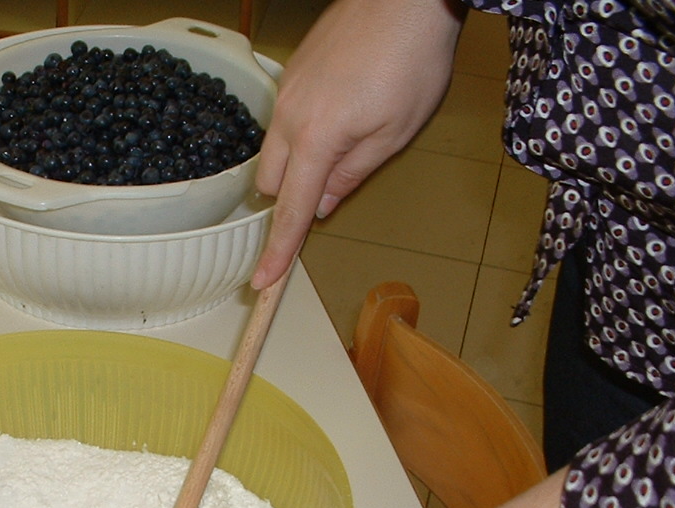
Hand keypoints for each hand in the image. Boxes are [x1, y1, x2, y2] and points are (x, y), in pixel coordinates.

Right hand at [251, 0, 465, 287]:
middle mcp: (289, 117)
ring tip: (349, 135)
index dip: (279, 250)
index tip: (264, 281)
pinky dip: (303, 131)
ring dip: (298, 161)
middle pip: (270, 182)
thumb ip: (352, 175)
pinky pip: (285, 117)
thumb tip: (322, 203)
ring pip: (274, 149)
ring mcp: (287, 92)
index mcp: (316, 140)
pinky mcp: (292, 73)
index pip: (291, 210)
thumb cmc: (411, 58)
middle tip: (335, 183)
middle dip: (291, 196)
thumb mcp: (394, 133)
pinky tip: (343, 108)